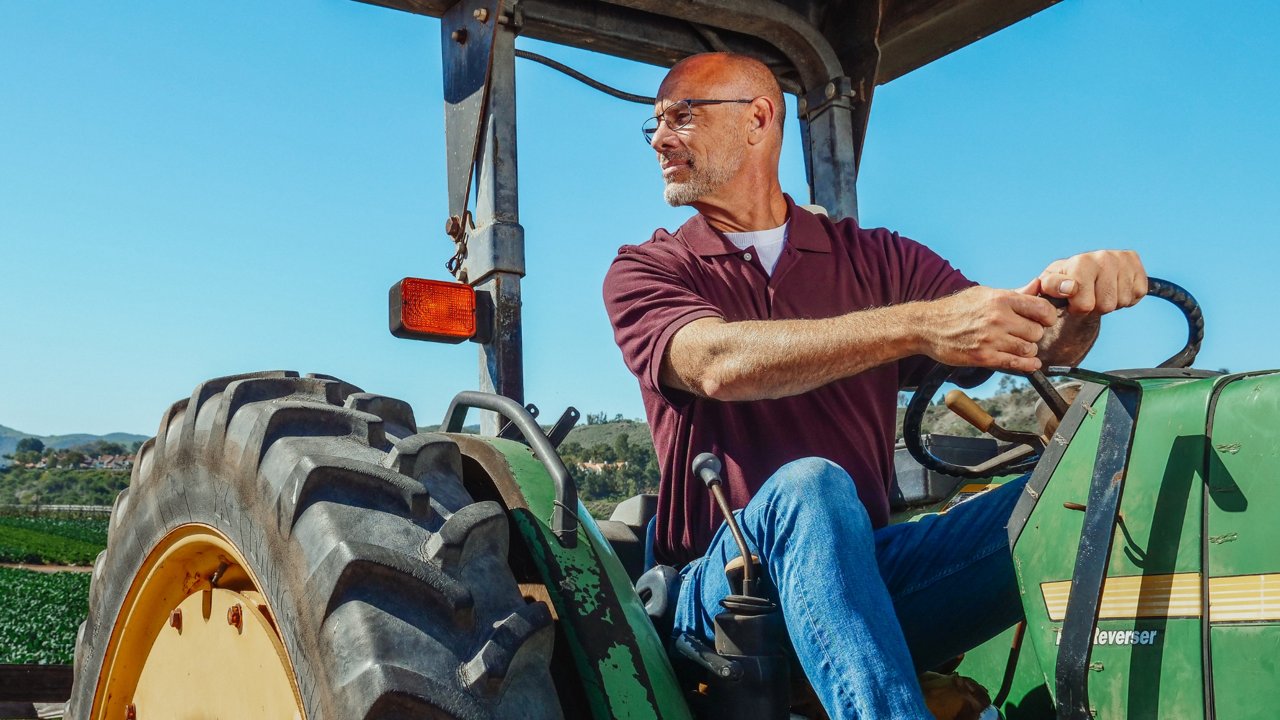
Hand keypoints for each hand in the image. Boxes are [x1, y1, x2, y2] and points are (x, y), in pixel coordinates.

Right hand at [919, 286, 1058, 372]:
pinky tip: (1029, 362)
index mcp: (1000, 299)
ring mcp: (991, 339)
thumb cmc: (956, 309)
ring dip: (1027, 350)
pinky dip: (1027, 365)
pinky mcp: (984, 357)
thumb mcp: (984, 294)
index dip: (1047, 316)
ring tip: (1018, 346)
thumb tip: (1038, 286)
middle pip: (1037, 332)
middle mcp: (998, 318)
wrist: (927, 326)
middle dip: (1034, 334)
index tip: (1043, 320)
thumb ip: (1014, 293)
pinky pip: (1016, 364)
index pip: (1041, 308)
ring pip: (1029, 349)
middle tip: (1025, 334)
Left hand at [1029, 250, 1146, 314]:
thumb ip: (1051, 286)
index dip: (1077, 307)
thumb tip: (1069, 288)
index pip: (1085, 303)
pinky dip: (1126, 298)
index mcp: (1081, 262)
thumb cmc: (1062, 283)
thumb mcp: (1048, 285)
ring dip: (1110, 303)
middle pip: (1106, 305)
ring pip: (1122, 301)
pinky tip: (1114, 289)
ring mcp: (1123, 260)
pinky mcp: (1138, 266)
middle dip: (1094, 307)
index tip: (1071, 299)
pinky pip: (1137, 295)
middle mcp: (1103, 257)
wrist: (1083, 275)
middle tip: (1087, 296)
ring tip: (1099, 292)